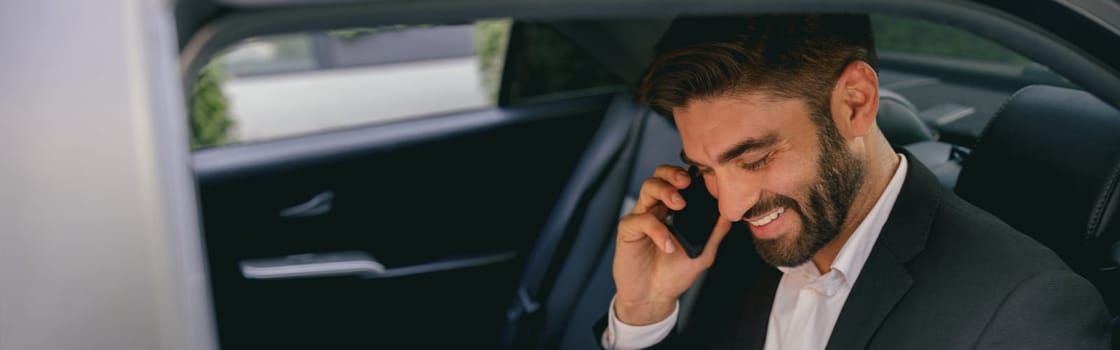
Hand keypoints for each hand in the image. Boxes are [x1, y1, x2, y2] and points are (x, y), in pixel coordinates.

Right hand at [612, 165, 732, 324]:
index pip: (677, 181)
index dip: (687, 174)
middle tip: (686, 183)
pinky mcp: (628, 230)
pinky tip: (667, 245)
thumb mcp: (703, 253)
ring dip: (665, 191)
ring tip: (679, 204)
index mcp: (672, 210)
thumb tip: (731, 214)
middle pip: (659, 175)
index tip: (703, 178)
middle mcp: (656, 208)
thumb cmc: (674, 274)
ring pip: (647, 188)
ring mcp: (641, 216)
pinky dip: (657, 230)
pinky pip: (640, 219)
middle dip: (673, 173)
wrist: (654, 297)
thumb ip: (715, 233)